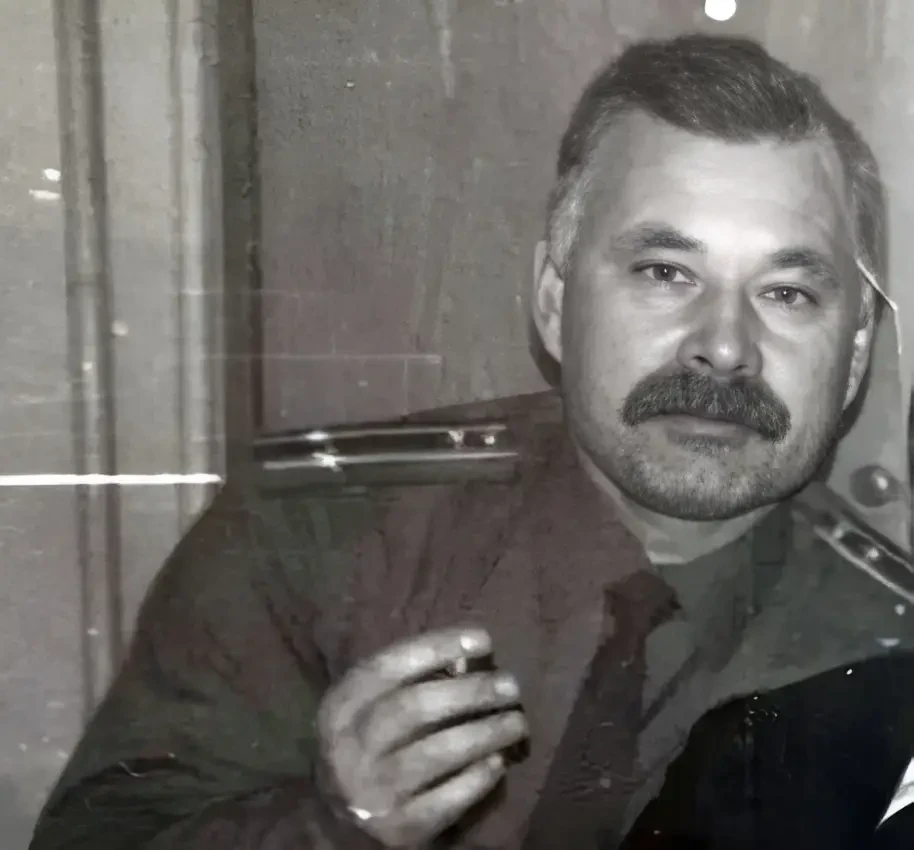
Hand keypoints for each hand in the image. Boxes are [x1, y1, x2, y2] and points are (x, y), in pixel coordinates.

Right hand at [317, 626, 527, 846]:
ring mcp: (372, 792)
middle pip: (414, 709)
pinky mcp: (397, 830)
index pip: (388, 666)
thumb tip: (472, 656)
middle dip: (470, 692)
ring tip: (517, 722)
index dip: (437, 647)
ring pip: (434, 754)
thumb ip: (415, 676)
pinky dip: (477, 779)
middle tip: (511, 685)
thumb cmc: (374, 738)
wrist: (343, 814)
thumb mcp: (377, 701)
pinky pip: (445, 801)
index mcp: (342, 705)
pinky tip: (498, 762)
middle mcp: (350, 748)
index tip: (484, 639)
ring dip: (484, 733)